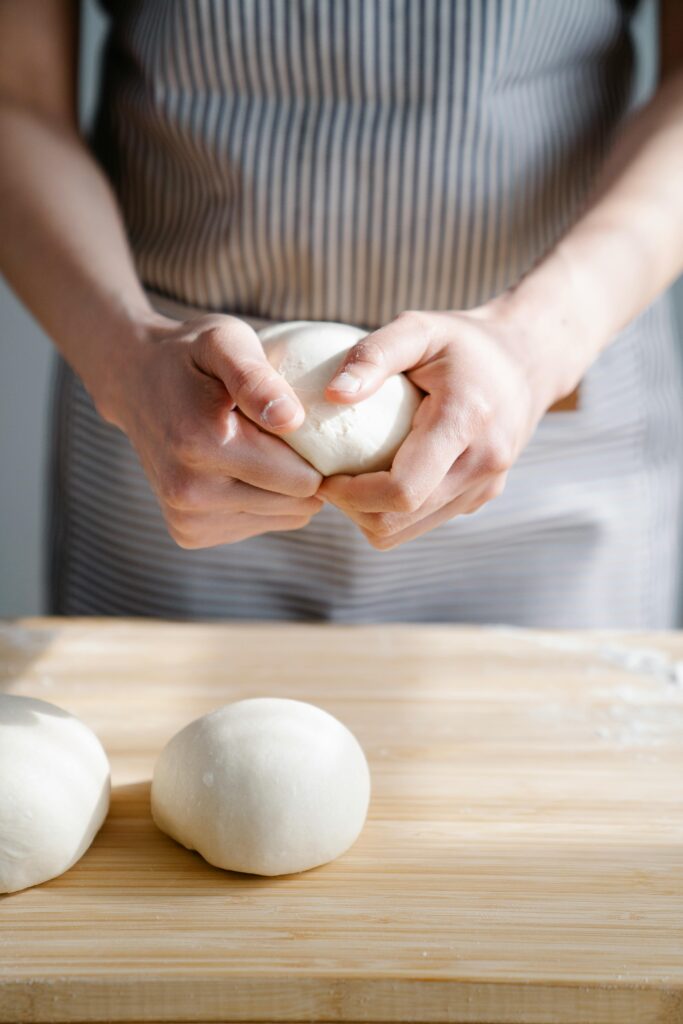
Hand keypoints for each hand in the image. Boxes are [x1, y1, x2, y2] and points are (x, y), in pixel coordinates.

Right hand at [101, 313, 323, 548]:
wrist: (134, 382)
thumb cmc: (191, 356)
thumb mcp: (225, 341)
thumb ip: (257, 377)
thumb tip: (291, 419)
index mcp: (202, 445)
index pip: (304, 479)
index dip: (316, 450)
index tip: (301, 421)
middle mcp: (189, 493)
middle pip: (298, 504)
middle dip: (301, 469)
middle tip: (278, 432)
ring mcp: (186, 520)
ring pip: (284, 518)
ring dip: (282, 487)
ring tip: (255, 447)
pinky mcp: (188, 534)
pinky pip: (259, 525)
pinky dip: (261, 500)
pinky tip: (238, 467)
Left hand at [319, 304, 580, 549]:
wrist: (528, 361)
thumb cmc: (462, 341)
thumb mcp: (419, 328)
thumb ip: (373, 354)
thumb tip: (332, 394)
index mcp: (466, 421)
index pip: (402, 490)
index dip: (351, 495)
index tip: (323, 474)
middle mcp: (482, 464)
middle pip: (398, 520)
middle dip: (351, 509)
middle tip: (326, 479)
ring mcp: (485, 488)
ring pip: (407, 531)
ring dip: (368, 515)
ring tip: (349, 478)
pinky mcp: (481, 498)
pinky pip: (424, 522)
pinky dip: (393, 511)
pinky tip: (380, 475)